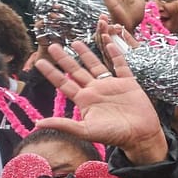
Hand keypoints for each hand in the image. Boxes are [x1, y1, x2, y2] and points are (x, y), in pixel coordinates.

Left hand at [32, 41, 166, 164]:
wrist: (140, 135)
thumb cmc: (113, 135)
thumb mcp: (86, 131)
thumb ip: (64, 124)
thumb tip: (38, 123)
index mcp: (84, 100)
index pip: (64, 84)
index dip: (52, 73)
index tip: (40, 62)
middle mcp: (96, 90)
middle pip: (77, 71)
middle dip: (64, 59)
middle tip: (53, 46)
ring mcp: (111, 85)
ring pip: (96, 65)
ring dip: (86, 54)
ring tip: (75, 42)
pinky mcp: (128, 83)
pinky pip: (121, 66)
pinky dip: (116, 55)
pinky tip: (109, 44)